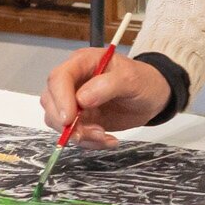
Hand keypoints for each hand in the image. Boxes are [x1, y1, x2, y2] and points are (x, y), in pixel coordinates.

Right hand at [40, 47, 171, 149]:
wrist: (153, 98)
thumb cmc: (143, 81)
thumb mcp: (132, 79)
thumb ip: (107, 86)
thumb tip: (81, 99)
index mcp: (83, 63)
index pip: (59, 78)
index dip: (60, 98)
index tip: (69, 119)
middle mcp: (73, 81)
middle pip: (50, 101)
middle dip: (66, 122)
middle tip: (90, 133)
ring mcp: (74, 101)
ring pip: (58, 121)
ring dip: (79, 135)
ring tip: (104, 136)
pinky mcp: (80, 119)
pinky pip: (73, 134)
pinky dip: (88, 142)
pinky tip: (108, 140)